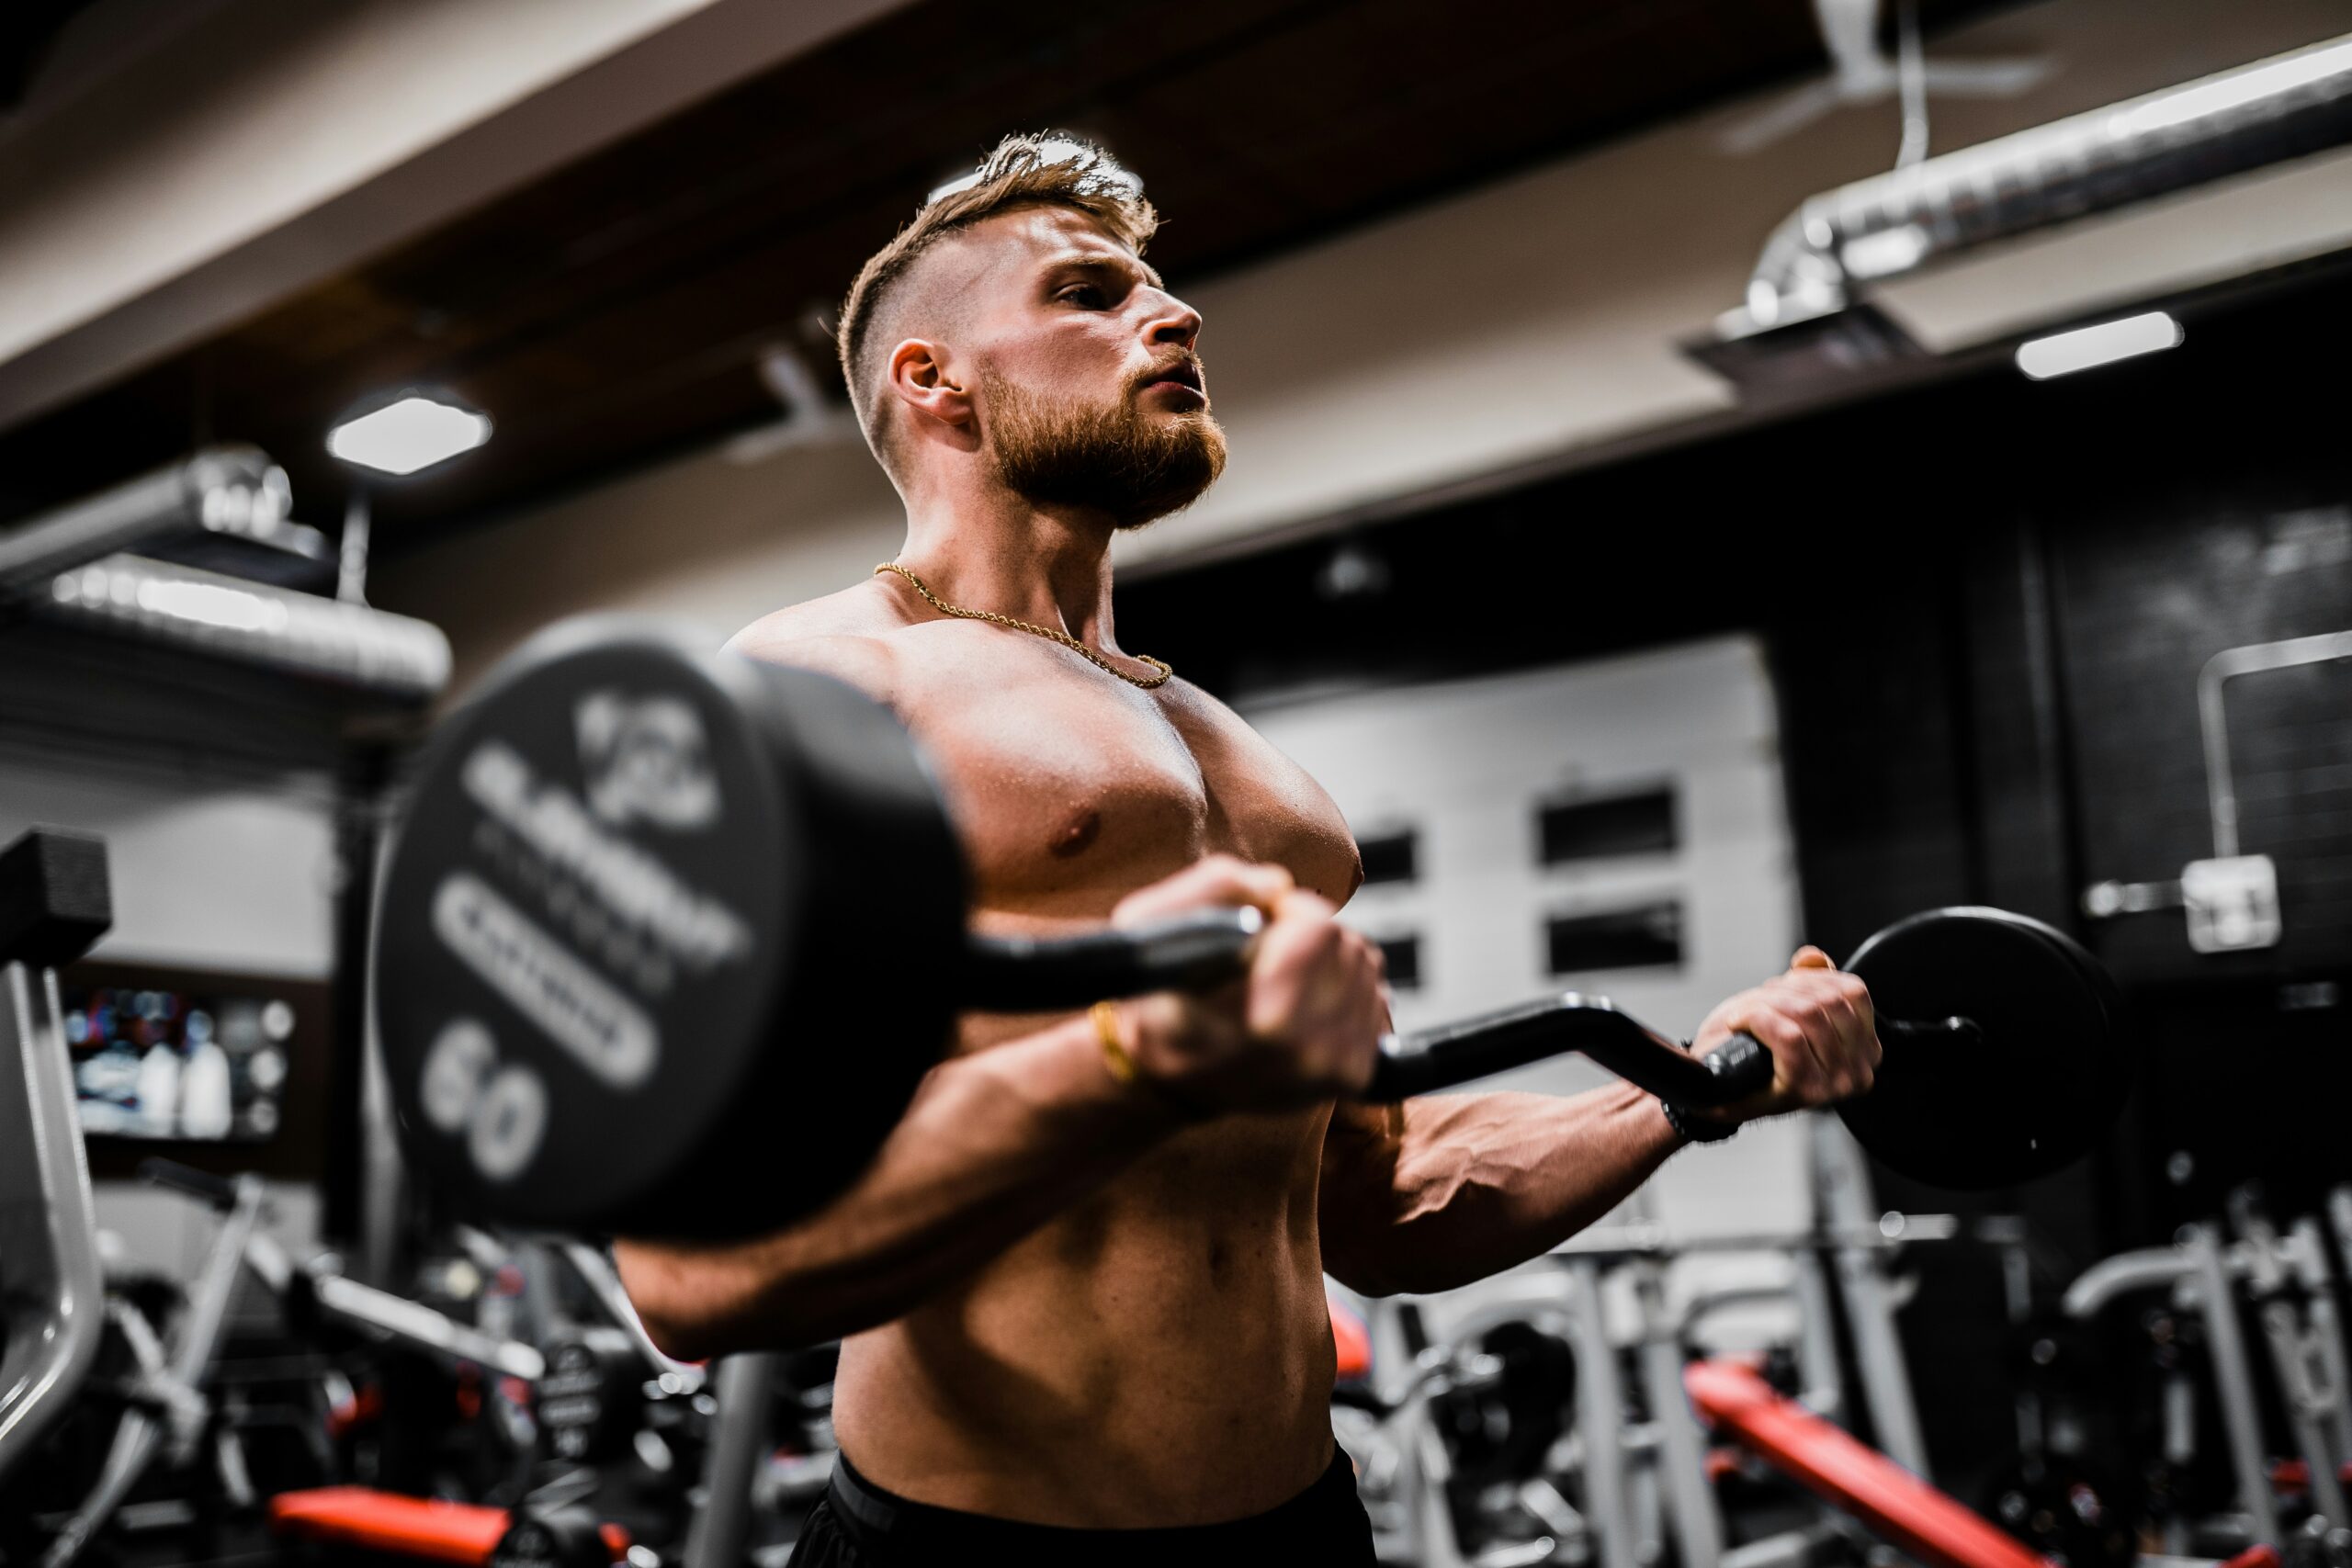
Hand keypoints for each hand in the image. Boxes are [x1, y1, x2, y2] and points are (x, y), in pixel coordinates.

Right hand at [1106, 854, 1385, 1113]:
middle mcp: (1310, 1055)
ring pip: (1367, 969)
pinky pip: (1377, 1001)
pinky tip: (1306, 1002)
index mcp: (1267, 1025)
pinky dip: (1346, 990)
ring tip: (1283, 976)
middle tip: (1271, 950)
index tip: (1267, 918)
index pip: (1320, 932)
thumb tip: (1280, 886)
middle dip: (1312, 933)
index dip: (1294, 910)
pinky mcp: (1354, 1076)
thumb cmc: (1155, 997)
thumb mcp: (1148, 926)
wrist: (1168, 1078)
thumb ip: (1214, 887)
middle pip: (1348, 946)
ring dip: (1330, 960)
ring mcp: (1336, 1070)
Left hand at [1686, 947, 1881, 1122]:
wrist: (1717, 1087)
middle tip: (1757, 1002)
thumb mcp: (1786, 1007)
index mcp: (1866, 1050)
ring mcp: (1834, 1083)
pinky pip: (1788, 1036)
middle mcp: (1859, 1070)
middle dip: (1784, 991)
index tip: (1783, 986)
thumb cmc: (1752, 1048)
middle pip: (1827, 1001)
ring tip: (1745, 1012)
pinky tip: (1738, 1022)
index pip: (1854, 992)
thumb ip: (1809, 981)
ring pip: (1807, 1014)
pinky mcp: (1804, 1088)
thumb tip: (1812, 957)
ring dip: (1765, 1003)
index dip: (1812, 978)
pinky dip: (1756, 1019)